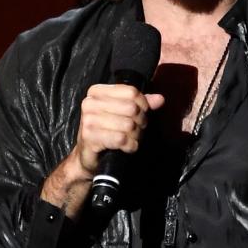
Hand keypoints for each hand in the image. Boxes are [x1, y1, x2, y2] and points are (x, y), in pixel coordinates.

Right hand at [40, 84, 164, 214]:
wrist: (89, 156)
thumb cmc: (107, 132)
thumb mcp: (123, 114)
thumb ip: (141, 104)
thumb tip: (159, 99)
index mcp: (97, 92)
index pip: (131, 92)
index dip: (143, 105)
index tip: (141, 114)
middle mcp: (90, 103)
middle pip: (131, 108)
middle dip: (140, 122)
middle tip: (137, 130)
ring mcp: (88, 120)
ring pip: (128, 125)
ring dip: (135, 136)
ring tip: (131, 139)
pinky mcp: (90, 137)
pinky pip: (120, 139)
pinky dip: (129, 146)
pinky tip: (126, 147)